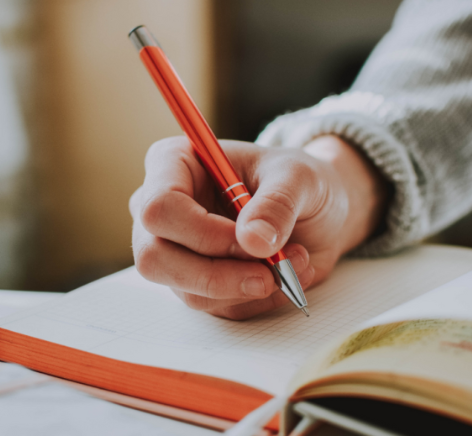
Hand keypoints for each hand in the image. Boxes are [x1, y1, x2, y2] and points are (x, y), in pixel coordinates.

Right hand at [130, 135, 387, 319]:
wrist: (316, 210)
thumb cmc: (297, 181)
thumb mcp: (300, 178)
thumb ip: (277, 204)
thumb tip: (254, 241)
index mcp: (174, 164)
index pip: (159, 207)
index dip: (201, 232)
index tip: (250, 239)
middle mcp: (162, 209)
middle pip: (155, 257)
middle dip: (217, 274)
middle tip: (269, 272)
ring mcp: (173, 250)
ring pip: (187, 290)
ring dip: (247, 286)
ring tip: (293, 261)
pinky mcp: (194, 283)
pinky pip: (215, 307)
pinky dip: (256, 298)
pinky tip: (284, 273)